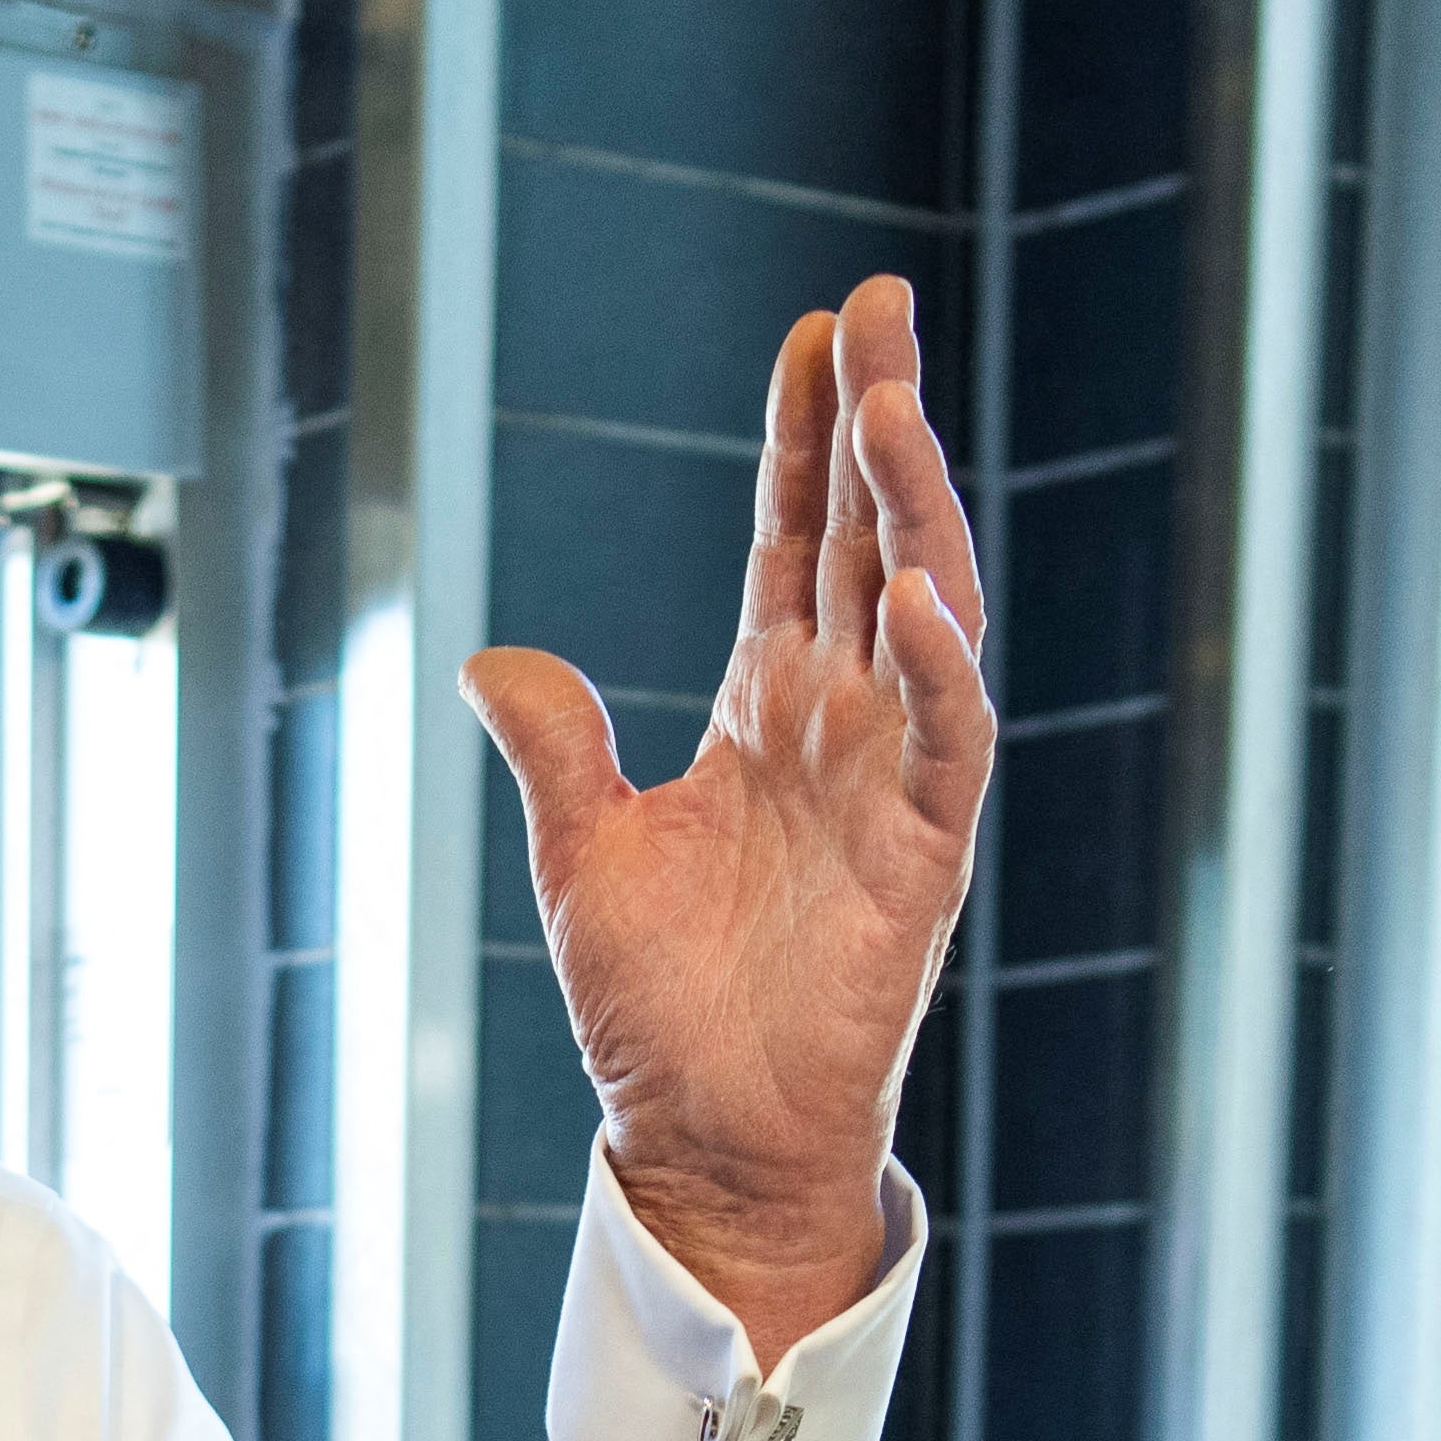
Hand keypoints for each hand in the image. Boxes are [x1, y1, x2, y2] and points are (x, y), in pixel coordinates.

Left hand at [465, 275, 993, 1363]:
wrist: (706, 1136)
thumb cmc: (659, 1009)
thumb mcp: (581, 854)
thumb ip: (554, 748)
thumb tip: (492, 656)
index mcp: (770, 711)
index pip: (796, 541)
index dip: (805, 439)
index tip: (817, 332)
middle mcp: (843, 725)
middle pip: (871, 539)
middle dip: (879, 422)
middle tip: (883, 304)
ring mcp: (892, 781)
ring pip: (926, 611)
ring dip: (914, 510)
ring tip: (891, 408)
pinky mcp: (924, 855)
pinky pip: (947, 741)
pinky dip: (936, 668)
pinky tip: (912, 592)